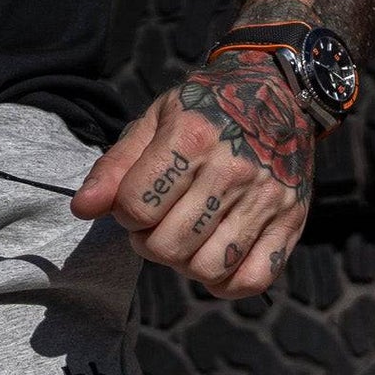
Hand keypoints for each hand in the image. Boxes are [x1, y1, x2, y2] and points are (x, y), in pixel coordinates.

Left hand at [72, 51, 313, 297]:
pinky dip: (228, 283)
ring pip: (207, 269)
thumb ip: (116, 166)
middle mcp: (233, 169)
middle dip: (151, 243)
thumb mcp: (156, 120)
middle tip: (159, 224)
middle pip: (168, 246)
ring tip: (188, 239)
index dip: (126, 214)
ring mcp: (266, 198)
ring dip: (187, 264)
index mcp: (193, 137)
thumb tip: (83, 209)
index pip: (136, 208)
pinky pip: (251, 280)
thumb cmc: (208, 109)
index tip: (137, 203)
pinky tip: (217, 259)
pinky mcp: (291, 221)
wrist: (281, 91)